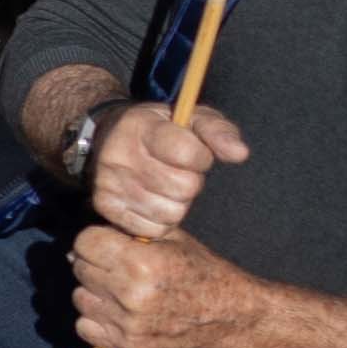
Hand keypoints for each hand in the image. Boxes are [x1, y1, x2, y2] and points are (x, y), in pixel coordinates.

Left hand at [67, 222, 262, 347]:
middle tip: (119, 266)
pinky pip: (84, 327)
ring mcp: (127, 324)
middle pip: (80, 269)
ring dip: (94, 291)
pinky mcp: (127, 346)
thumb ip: (129, 231)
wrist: (229, 319)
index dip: (95, 239)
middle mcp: (130, 295)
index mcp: (141, 262)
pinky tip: (116, 311)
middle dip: (94, 263)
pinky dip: (95, 318)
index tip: (108, 242)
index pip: (85, 242)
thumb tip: (85, 238)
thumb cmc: (201, 273)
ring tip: (120, 289)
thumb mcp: (172, 239)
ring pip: (80, 298)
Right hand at [85, 98, 250, 240]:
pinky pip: (152, 229)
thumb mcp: (191, 119)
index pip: (187, 153)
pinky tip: (151, 201)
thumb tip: (240, 153)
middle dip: (189, 181)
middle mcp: (119, 155)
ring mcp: (109, 183)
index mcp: (141, 127)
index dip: (201, 157)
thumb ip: (219, 131)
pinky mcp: (106, 207)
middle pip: (183, 187)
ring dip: (176, 203)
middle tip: (175, 170)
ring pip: (170, 212)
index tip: (193, 152)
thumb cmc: (160, 129)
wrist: (107, 136)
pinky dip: (159, 220)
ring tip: (163, 186)